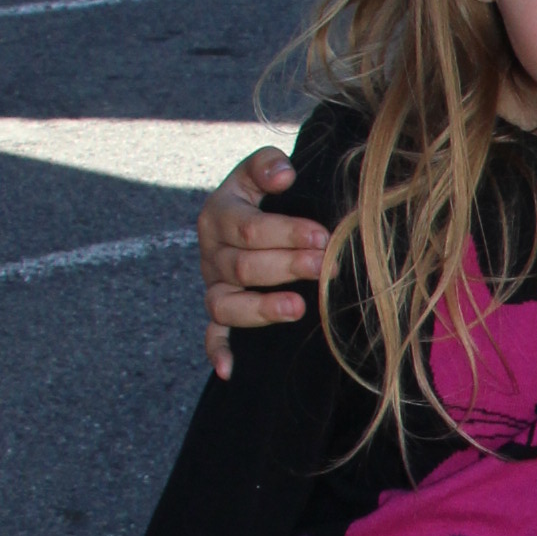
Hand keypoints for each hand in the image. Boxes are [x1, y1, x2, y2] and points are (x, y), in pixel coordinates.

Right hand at [197, 148, 326, 376]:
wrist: (255, 220)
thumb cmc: (268, 198)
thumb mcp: (261, 173)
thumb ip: (267, 165)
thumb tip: (284, 174)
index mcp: (219, 215)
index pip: (247, 228)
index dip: (285, 232)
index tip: (322, 236)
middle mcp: (212, 254)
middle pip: (244, 267)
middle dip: (287, 266)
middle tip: (324, 265)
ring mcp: (215, 287)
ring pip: (226, 304)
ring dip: (262, 309)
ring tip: (298, 307)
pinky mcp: (220, 315)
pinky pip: (213, 336)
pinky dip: (218, 352)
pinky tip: (230, 371)